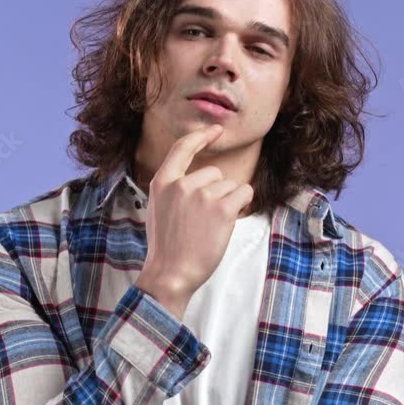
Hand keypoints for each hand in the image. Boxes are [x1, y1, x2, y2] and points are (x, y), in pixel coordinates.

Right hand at [135, 124, 254, 319]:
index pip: (182, 148)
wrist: (171, 273)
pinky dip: (242, 205)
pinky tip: (228, 222)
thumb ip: (174, 190)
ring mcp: (201, 195)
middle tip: (202, 221)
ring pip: (230, 186)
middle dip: (215, 192)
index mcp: (162, 183)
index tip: (216, 130)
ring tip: (210, 227)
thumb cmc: (167, 247)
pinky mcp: (221, 209)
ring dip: (227, 203)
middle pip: (214, 173)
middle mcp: (182, 184)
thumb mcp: (159, 210)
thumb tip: (202, 179)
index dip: (201, 137)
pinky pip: (244, 193)